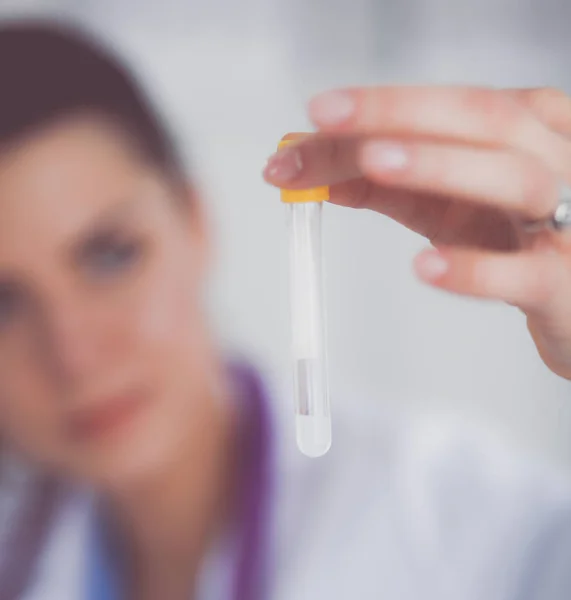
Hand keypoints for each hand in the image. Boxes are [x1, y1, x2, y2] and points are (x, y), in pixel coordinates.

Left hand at [263, 86, 570, 378]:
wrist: (566, 295)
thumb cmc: (508, 238)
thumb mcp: (443, 201)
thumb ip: (379, 183)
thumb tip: (307, 166)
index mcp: (517, 131)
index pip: (444, 105)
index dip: (376, 107)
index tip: (316, 115)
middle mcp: (546, 159)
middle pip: (482, 118)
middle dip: (399, 115)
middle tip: (328, 122)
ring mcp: (564, 217)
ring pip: (513, 178)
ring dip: (439, 167)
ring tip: (373, 169)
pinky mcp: (562, 282)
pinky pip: (525, 272)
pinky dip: (475, 269)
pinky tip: (425, 265)